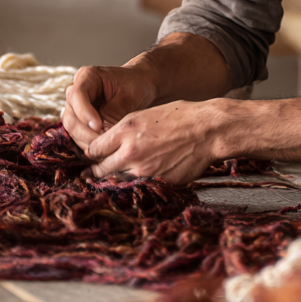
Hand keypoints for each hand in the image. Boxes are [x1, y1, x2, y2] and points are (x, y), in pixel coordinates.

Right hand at [63, 64, 156, 151]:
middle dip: (85, 133)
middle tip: (103, 144)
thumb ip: (113, 113)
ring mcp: (76, 109)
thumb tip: (101, 134)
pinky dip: (90, 145)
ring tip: (106, 149)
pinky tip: (104, 151)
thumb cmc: (137, 86)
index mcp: (87, 77)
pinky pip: (79, 137)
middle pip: (70, 116)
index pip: (77, 95)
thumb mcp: (129, 97)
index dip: (85, 113)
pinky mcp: (81, 122)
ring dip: (87, 142)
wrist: (142, 87)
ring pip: (72, 129)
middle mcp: (77, 93)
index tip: (98, 126)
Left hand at [85, 99, 222, 183]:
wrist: (208, 130)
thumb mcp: (145, 115)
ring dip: (117, 179)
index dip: (93, 153)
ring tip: (113, 178)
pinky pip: (142, 186)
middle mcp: (131, 152)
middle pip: (102, 169)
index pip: (95, 149)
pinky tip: (142, 178)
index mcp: (126, 131)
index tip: (93, 155)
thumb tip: (108, 143)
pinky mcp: (159, 182)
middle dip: (97, 171)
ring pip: (120, 180)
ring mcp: (145, 170)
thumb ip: (124, 131)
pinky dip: (140, 183)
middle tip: (92, 174)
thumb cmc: (180, 117)